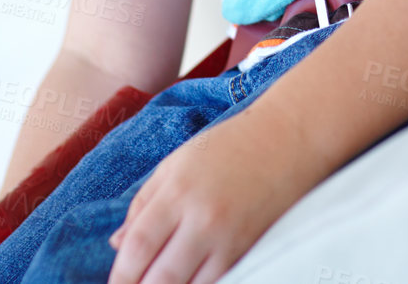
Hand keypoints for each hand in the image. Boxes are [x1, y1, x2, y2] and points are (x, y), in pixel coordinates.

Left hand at [106, 104, 317, 283]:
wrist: (291, 138)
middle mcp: (202, 218)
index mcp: (177, 191)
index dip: (120, 275)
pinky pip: (220, 282)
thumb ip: (143, 202)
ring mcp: (230, 237)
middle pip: (159, 278)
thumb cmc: (230, 146)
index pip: (137, 248)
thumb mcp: (177, 163)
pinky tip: (189, 282)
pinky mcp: (252, 248)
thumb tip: (116, 244)